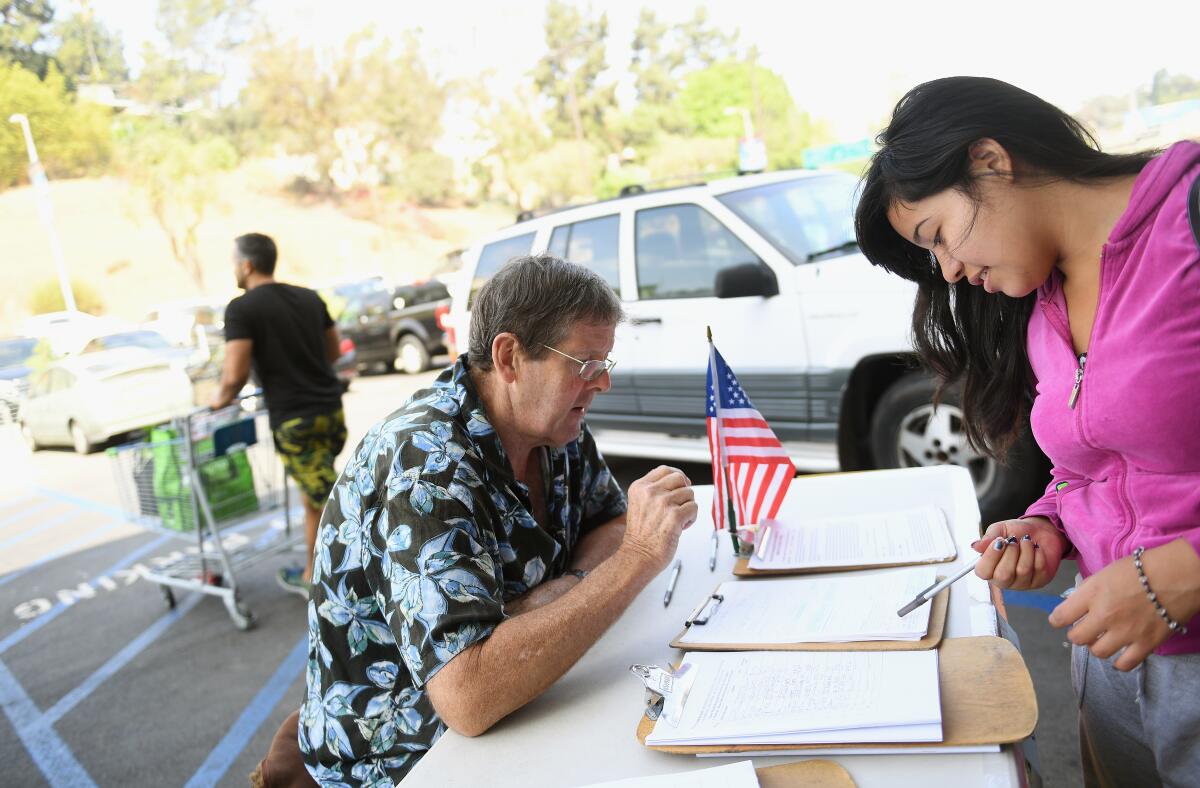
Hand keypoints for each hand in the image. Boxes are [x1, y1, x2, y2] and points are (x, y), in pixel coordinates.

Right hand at [619, 465, 696, 573]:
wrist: (638, 556)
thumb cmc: (641, 535)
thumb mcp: (640, 504)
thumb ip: (655, 491)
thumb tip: (680, 482)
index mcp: (640, 487)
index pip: (665, 470)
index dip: (677, 477)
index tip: (681, 486)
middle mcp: (650, 492)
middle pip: (680, 478)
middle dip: (684, 491)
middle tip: (681, 505)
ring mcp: (662, 503)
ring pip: (689, 494)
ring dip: (687, 507)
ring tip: (677, 520)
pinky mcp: (674, 516)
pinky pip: (694, 507)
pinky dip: (691, 518)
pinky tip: (681, 527)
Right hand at [973, 517, 1066, 589]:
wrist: (1040, 530)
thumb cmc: (1017, 532)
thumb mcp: (1000, 529)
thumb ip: (988, 538)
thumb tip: (975, 546)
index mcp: (989, 567)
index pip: (983, 572)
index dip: (990, 557)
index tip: (999, 541)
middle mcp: (1003, 579)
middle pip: (1003, 575)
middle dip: (1011, 553)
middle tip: (1014, 540)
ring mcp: (1021, 583)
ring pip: (1023, 571)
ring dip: (1026, 550)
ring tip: (1026, 541)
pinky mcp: (1038, 582)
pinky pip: (1038, 568)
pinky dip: (1038, 553)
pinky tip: (1036, 548)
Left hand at [1049, 539, 1199, 670]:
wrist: (1177, 576)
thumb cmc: (1141, 568)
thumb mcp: (1106, 572)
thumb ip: (1090, 591)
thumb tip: (1078, 604)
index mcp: (1092, 594)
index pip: (1061, 615)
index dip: (1057, 619)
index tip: (1060, 620)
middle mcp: (1104, 615)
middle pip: (1077, 638)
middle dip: (1077, 634)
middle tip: (1084, 629)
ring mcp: (1125, 633)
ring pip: (1098, 652)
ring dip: (1097, 646)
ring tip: (1103, 639)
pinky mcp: (1145, 644)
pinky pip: (1124, 664)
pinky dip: (1119, 662)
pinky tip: (1119, 654)